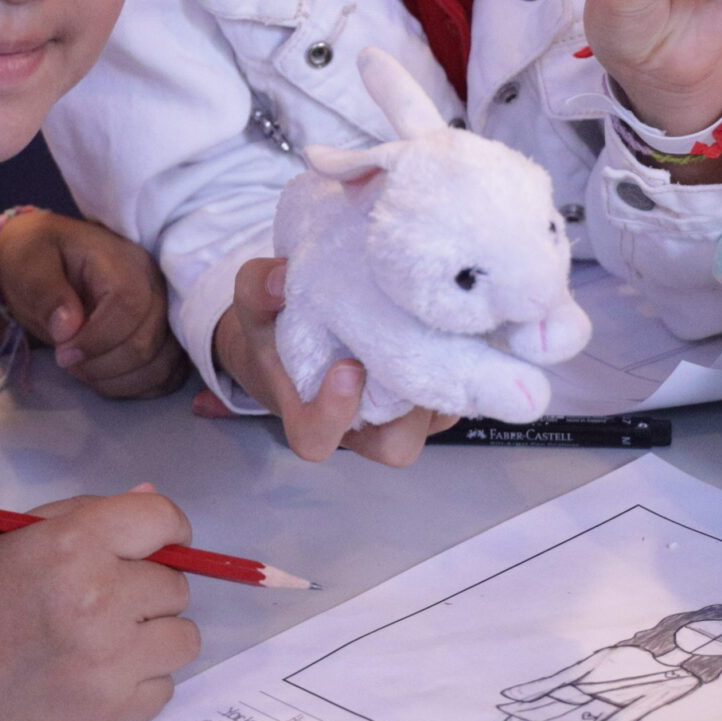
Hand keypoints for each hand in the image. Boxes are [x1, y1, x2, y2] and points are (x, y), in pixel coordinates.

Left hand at [0, 212, 188, 398]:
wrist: (53, 261)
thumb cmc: (41, 258)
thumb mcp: (29, 264)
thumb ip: (45, 292)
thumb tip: (67, 330)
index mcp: (123, 261)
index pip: (129, 305)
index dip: (97, 339)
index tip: (62, 354)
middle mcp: (156, 285)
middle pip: (147, 341)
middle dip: (101, 365)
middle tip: (67, 361)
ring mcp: (165, 314)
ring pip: (162, 364)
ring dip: (118, 380)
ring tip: (83, 369)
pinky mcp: (165, 338)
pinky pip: (168, 376)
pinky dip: (136, 388)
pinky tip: (104, 377)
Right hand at [0, 487, 198, 720]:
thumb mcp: (12, 537)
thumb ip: (85, 513)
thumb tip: (150, 501)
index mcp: (72, 545)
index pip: (162, 521)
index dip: (169, 529)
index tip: (164, 540)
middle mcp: (98, 598)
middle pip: (176, 584)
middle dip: (149, 587)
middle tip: (108, 599)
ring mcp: (110, 660)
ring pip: (183, 637)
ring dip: (154, 635)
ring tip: (110, 638)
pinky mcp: (113, 711)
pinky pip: (165, 686)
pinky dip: (140, 680)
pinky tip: (100, 673)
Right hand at [201, 258, 456, 466]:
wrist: (306, 331)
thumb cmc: (281, 327)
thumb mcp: (257, 304)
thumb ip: (257, 289)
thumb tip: (280, 276)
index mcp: (310, 415)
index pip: (317, 437)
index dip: (333, 413)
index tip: (347, 368)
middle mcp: (362, 427)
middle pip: (393, 444)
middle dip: (407, 408)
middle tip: (415, 352)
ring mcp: (403, 416)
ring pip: (435, 421)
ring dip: (443, 383)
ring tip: (444, 330)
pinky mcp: (436, 396)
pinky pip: (458, 394)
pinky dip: (464, 364)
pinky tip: (464, 324)